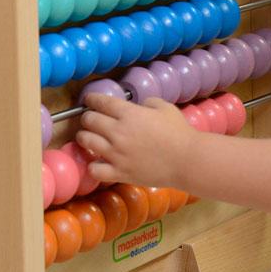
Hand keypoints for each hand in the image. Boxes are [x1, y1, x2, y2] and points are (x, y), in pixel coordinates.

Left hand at [76, 94, 193, 187]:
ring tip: (87, 137)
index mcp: (130, 114)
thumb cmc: (179, 131)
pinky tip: (97, 162)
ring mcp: (116, 154)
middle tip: (90, 118)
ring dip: (84, 137)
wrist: (186, 160)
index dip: (92, 99)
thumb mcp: (165, 107)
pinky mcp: (118, 173)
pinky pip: (94, 169)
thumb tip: (139, 106)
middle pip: (90, 121)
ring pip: (86, 142)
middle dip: (88, 117)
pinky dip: (93, 165)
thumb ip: (148, 102)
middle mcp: (118, 132)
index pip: (102, 103)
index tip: (89, 99)